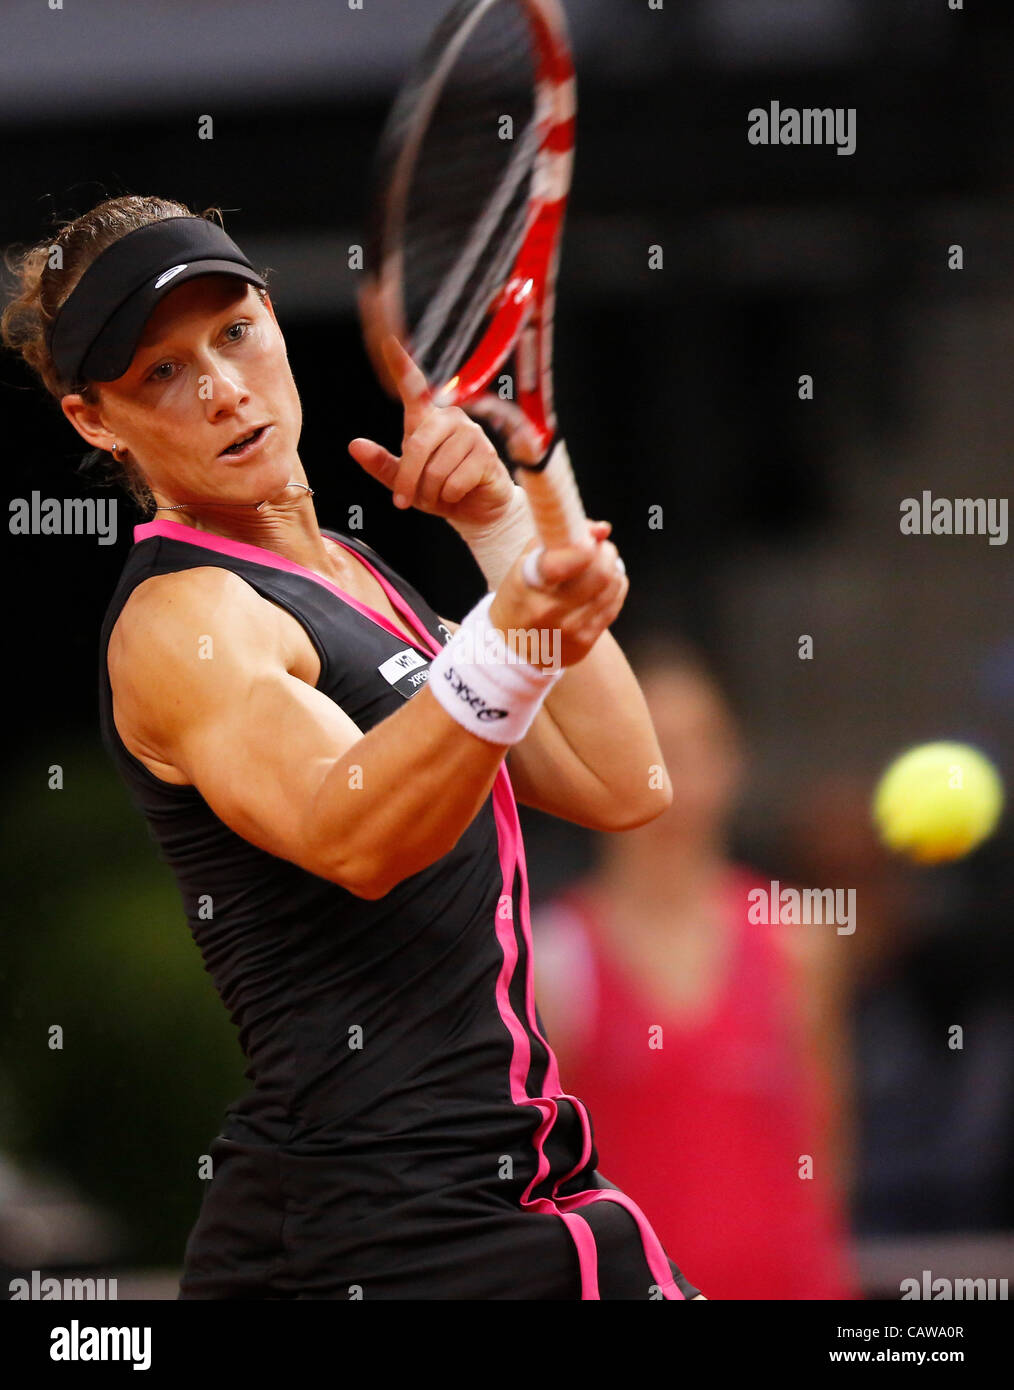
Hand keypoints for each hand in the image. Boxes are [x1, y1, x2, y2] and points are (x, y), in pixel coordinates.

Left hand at [349, 336, 515, 528]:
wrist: (476, 509)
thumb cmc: (439, 490)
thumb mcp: (404, 481)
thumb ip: (381, 464)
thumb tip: (354, 445)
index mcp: (427, 419)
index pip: (414, 387)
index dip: (401, 365)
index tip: (388, 340)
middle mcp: (450, 418)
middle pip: (416, 446)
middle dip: (406, 480)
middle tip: (403, 501)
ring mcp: (471, 433)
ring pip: (435, 470)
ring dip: (431, 493)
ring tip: (440, 494)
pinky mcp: (486, 454)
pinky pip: (454, 481)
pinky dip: (450, 497)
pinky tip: (459, 494)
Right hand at [488, 522, 628, 668]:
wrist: (512, 646)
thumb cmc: (521, 595)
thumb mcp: (526, 562)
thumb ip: (560, 536)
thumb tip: (602, 529)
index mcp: (529, 582)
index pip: (562, 562)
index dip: (585, 546)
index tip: (588, 540)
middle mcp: (548, 609)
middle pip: (600, 572)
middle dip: (606, 552)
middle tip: (598, 548)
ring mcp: (569, 628)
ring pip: (612, 586)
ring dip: (612, 569)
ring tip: (598, 567)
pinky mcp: (585, 640)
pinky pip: (614, 605)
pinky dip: (614, 589)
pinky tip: (600, 587)